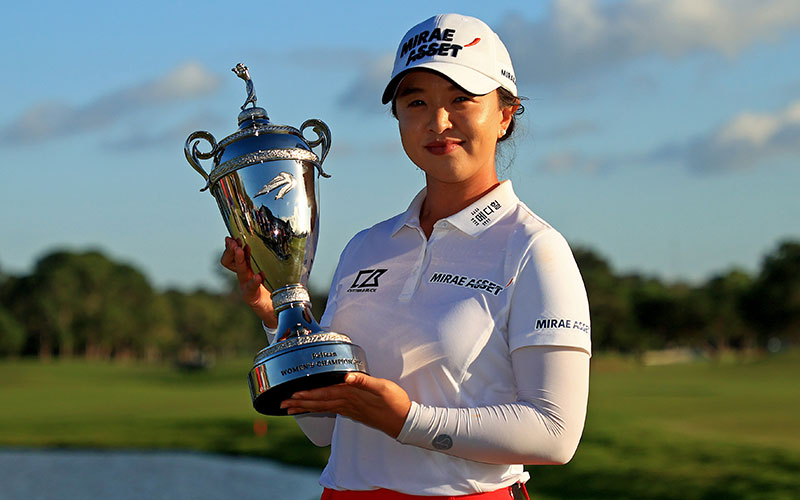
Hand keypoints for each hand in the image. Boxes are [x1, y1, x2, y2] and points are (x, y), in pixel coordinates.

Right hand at [220, 237, 276, 327]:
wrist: (275, 307)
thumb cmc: (273, 287)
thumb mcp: (270, 269)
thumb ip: (270, 259)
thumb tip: (277, 238)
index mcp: (247, 268)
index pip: (232, 256)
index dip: (230, 248)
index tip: (231, 238)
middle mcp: (244, 276)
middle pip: (232, 262)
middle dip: (232, 250)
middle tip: (234, 242)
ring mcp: (246, 286)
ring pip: (240, 271)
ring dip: (239, 260)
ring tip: (240, 250)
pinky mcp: (251, 296)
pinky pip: (251, 287)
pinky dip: (254, 281)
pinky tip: (258, 276)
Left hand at [281, 372, 411, 438]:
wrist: (404, 421)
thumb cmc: (395, 402)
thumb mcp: (382, 387)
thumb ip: (364, 381)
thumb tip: (347, 376)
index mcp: (351, 395)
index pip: (324, 394)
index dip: (308, 394)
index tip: (292, 394)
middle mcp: (347, 404)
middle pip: (319, 403)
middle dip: (300, 403)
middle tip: (282, 404)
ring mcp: (350, 410)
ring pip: (323, 408)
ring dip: (306, 408)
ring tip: (290, 409)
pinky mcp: (353, 413)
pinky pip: (330, 410)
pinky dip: (318, 409)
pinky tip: (314, 409)